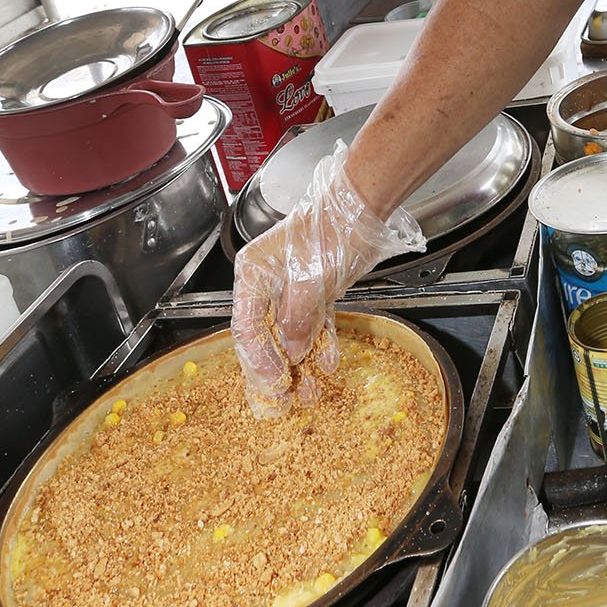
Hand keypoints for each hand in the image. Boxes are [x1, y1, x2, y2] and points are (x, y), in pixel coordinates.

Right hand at [231, 142, 423, 416]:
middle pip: (265, 334)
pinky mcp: (315, 289)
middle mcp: (267, 282)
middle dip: (276, 368)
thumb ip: (297, 319)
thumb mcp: (310, 280)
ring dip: (301, 361)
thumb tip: (291, 350)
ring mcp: (291, 287)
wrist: (360, 208)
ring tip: (310, 388)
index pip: (246, 327)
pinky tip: (329, 363)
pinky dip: (320, 342)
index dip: (258, 359)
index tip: (273, 382)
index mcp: (253, 274)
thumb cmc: (329, 232)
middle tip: (284, 397)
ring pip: (290, 333)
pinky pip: (313, 323)